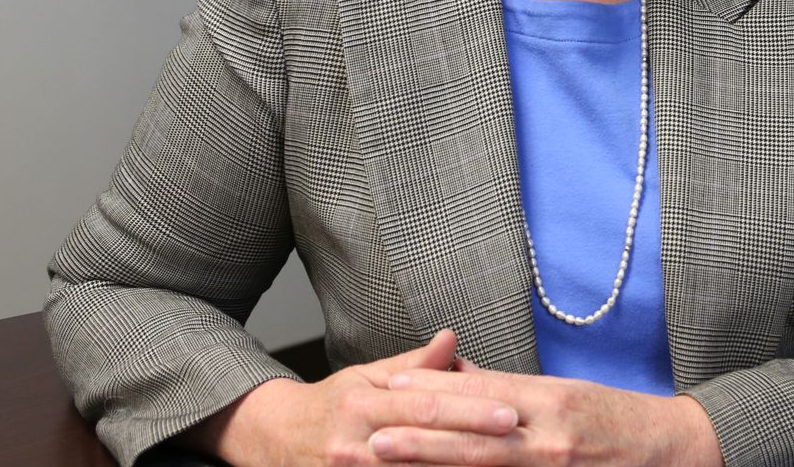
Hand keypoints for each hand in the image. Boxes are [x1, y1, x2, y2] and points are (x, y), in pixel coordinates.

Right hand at [182, 330, 519, 465]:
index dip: (471, 411)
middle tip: (520, 441)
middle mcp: (355, 445)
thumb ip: (413, 366)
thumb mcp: (366, 378)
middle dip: (475, 446)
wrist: (273, 441)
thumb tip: (451, 339)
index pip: (426, 408)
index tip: (511, 413)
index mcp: (363, 406)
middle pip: (426, 447)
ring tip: (503, 464)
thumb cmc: (330, 407)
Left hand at [369, 368, 723, 466]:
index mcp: (551, 398)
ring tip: (389, 459)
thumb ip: (512, 389)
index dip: (434, 387)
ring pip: (484, 466)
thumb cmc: (616, 419)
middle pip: (474, 435)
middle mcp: (550, 434)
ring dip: (434, 466)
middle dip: (420, 436)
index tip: (391, 382)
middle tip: (372, 435)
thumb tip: (461, 375)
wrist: (674, 451)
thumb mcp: (564, 392)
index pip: (482, 390)